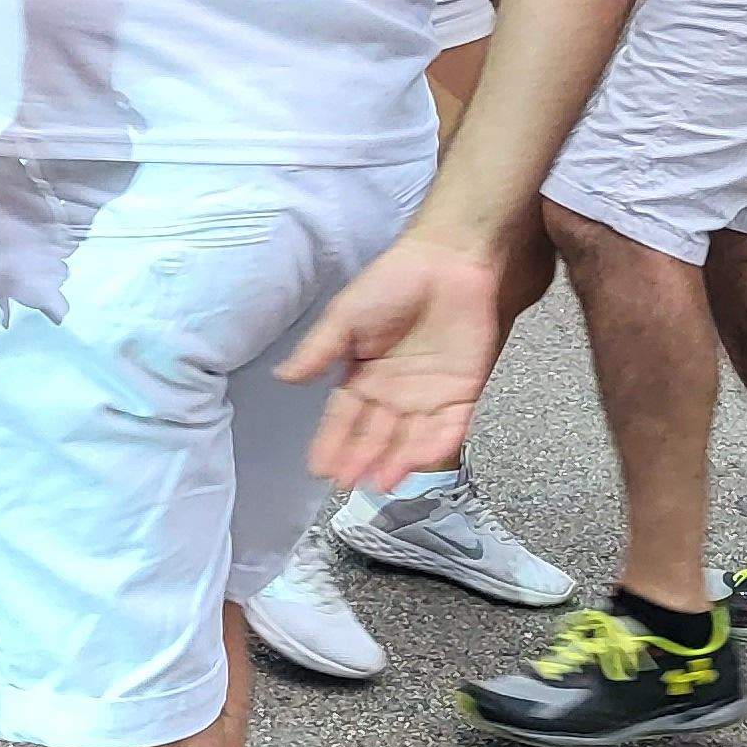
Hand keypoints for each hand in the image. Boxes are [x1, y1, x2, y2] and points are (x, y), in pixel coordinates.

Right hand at [286, 236, 509, 490]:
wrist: (450, 262)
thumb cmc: (394, 281)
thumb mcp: (345, 316)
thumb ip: (318, 351)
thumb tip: (283, 378)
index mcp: (363, 374)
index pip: (345, 416)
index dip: (332, 442)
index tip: (319, 469)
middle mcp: (394, 392)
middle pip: (374, 433)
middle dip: (360, 459)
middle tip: (346, 484)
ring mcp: (429, 395)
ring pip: (408, 438)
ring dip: (393, 462)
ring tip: (377, 484)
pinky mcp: (463, 393)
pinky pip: (448, 427)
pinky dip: (433, 448)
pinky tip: (414, 465)